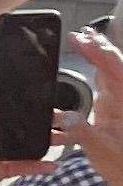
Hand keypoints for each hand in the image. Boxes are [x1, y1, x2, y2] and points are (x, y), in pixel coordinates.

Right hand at [56, 32, 122, 185]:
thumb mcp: (105, 154)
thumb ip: (84, 133)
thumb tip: (66, 116)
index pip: (116, 72)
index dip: (100, 53)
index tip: (83, 39)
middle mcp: (122, 104)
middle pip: (115, 68)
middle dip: (102, 47)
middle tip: (86, 31)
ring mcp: (118, 110)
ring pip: (109, 78)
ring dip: (98, 60)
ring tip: (86, 42)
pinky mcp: (111, 118)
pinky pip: (102, 94)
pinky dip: (94, 81)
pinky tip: (87, 73)